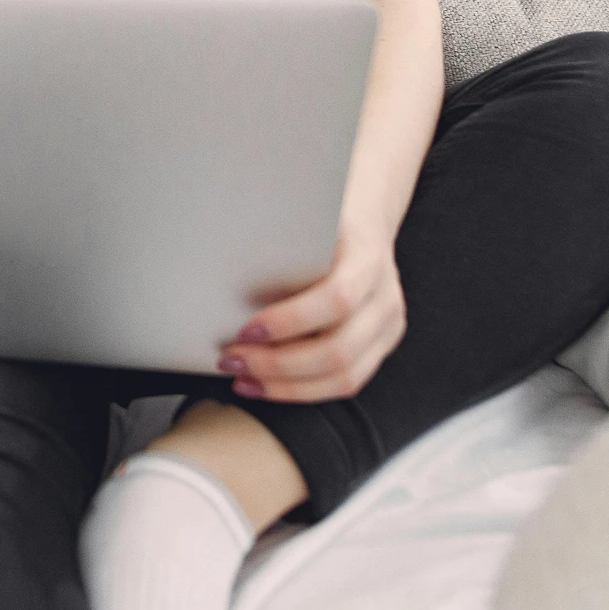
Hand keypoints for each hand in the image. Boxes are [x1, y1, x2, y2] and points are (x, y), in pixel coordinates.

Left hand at [218, 210, 405, 402]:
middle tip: (231, 359)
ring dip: (286, 386)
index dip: (290, 320)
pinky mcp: (380, 347)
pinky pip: (345, 383)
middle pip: (339, 349)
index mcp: (369, 257)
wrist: (363, 222)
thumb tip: (220, 269)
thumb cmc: (320, 220)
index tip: (245, 329)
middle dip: (278, 363)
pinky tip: (264, 385)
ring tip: (242, 378)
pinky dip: (301, 391)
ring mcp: (388, 326)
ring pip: (344, 377)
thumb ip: (278, 244)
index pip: (337, 298)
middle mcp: (385, 296)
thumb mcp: (303, 218)